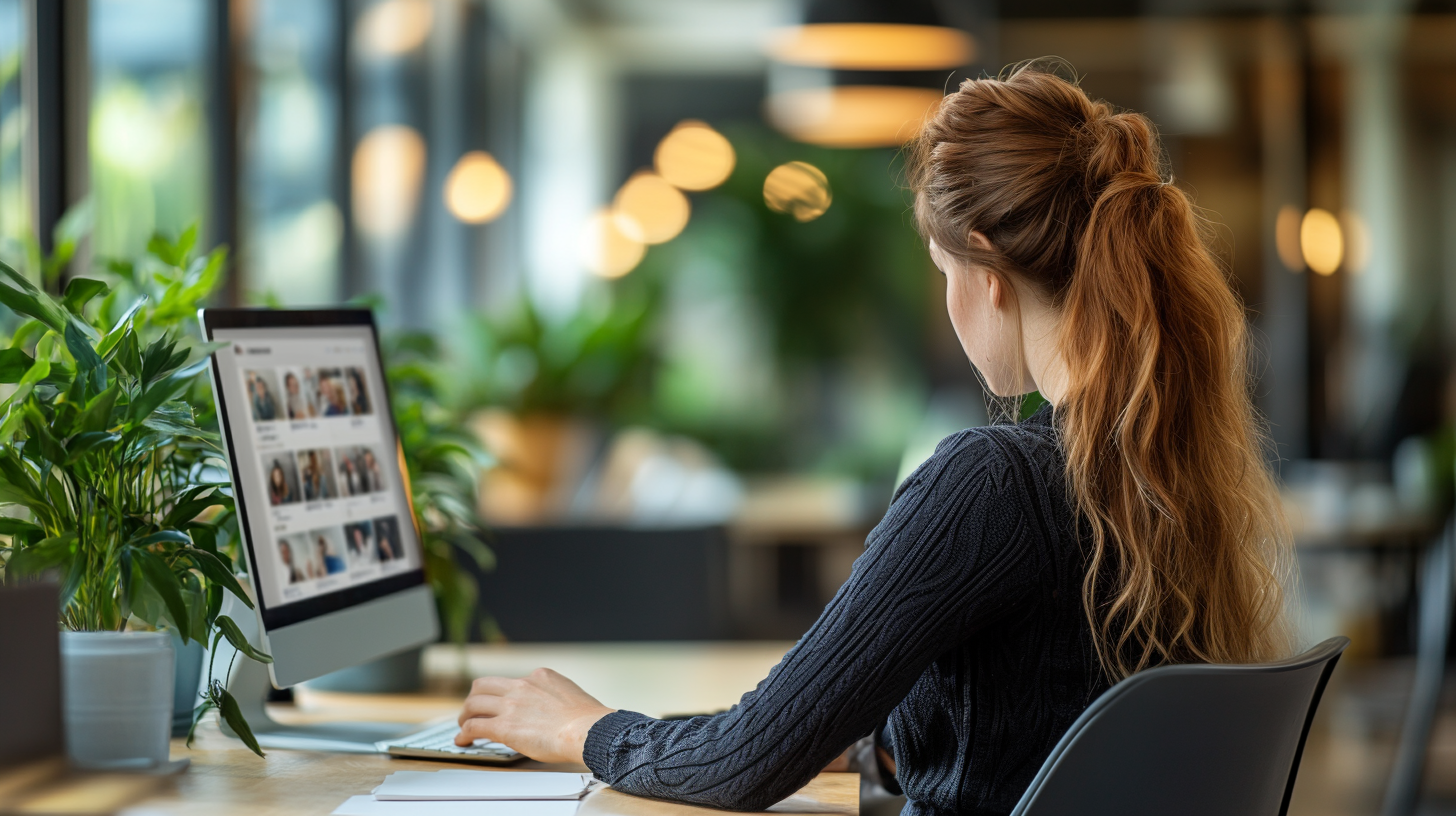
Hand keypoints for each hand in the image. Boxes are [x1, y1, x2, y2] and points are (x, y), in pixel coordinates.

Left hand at [456, 668, 614, 763]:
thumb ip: (554, 695)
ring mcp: (511, 705)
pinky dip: (464, 733)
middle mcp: (522, 686)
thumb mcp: (569, 694)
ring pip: (473, 703)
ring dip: (465, 715)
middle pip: (483, 685)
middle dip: (474, 698)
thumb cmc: (586, 720)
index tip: (500, 704)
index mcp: (540, 676)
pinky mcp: (504, 726)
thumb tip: (552, 708)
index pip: (510, 681)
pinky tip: (463, 740)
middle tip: (472, 710)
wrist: (587, 729)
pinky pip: (474, 726)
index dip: (502, 695)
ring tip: (463, 726)